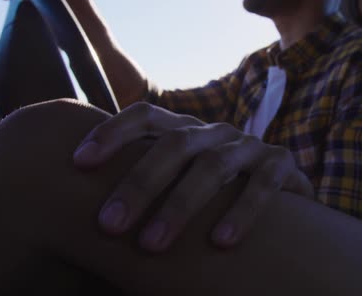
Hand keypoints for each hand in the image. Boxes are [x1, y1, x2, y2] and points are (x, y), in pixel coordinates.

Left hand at [74, 103, 312, 251]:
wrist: (279, 191)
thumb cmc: (215, 195)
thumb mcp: (182, 180)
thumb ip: (151, 184)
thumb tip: (90, 209)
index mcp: (187, 131)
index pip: (146, 116)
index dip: (112, 132)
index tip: (78, 163)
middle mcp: (215, 133)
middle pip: (174, 144)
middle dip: (139, 184)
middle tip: (109, 225)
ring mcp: (249, 146)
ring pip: (213, 166)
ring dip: (180, 205)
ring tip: (151, 245)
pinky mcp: (282, 164)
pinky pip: (263, 185)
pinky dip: (242, 212)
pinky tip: (220, 242)